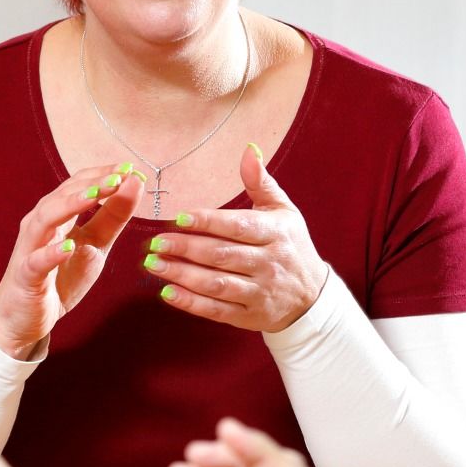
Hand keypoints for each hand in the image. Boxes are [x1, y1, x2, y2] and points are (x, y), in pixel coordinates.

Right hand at [0, 164, 143, 358]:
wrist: (24, 318)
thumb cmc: (58, 277)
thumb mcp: (95, 245)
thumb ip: (113, 217)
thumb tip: (134, 182)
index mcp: (57, 214)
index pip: (78, 184)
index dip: (102, 174)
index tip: (130, 168)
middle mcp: (40, 224)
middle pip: (62, 195)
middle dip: (91, 184)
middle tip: (120, 176)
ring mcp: (30, 248)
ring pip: (45, 219)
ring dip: (70, 205)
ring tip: (95, 196)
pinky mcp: (26, 276)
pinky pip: (36, 261)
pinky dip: (51, 253)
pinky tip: (68, 247)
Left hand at [143, 145, 328, 331]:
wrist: (312, 297)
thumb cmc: (289, 246)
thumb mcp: (283, 212)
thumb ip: (261, 183)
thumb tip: (248, 151)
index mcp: (276, 233)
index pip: (238, 226)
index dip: (207, 222)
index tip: (179, 218)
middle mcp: (269, 262)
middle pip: (223, 255)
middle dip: (187, 248)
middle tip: (156, 242)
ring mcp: (260, 292)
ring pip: (217, 284)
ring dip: (182, 274)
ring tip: (154, 264)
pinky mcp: (250, 316)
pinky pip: (217, 310)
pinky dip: (191, 302)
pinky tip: (167, 292)